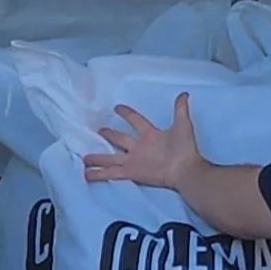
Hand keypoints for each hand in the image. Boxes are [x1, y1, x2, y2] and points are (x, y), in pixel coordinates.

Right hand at [82, 93, 198, 190]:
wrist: (185, 168)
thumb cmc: (184, 148)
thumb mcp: (183, 125)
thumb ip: (180, 109)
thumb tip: (184, 94)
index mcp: (150, 135)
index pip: (136, 121)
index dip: (127, 113)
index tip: (117, 108)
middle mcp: (140, 148)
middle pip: (120, 139)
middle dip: (110, 134)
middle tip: (99, 130)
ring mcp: (134, 160)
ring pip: (111, 158)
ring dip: (99, 158)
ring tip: (85, 158)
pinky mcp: (131, 172)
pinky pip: (112, 173)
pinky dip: (99, 175)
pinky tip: (87, 175)